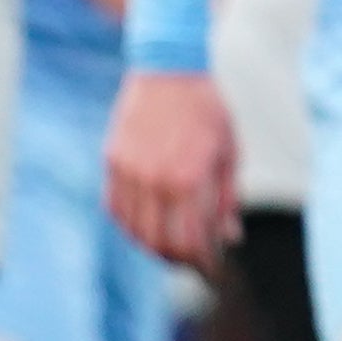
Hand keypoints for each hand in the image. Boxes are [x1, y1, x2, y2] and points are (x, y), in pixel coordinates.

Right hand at [104, 71, 244, 268]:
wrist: (168, 70)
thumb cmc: (208, 111)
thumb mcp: (229, 154)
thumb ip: (226, 200)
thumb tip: (229, 238)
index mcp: (189, 179)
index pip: (189, 241)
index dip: (200, 263)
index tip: (211, 269)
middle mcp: (155, 179)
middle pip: (159, 243)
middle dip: (178, 260)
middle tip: (192, 263)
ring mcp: (129, 171)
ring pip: (134, 229)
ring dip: (153, 246)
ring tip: (172, 247)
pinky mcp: (112, 161)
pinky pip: (116, 208)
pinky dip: (130, 225)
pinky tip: (147, 226)